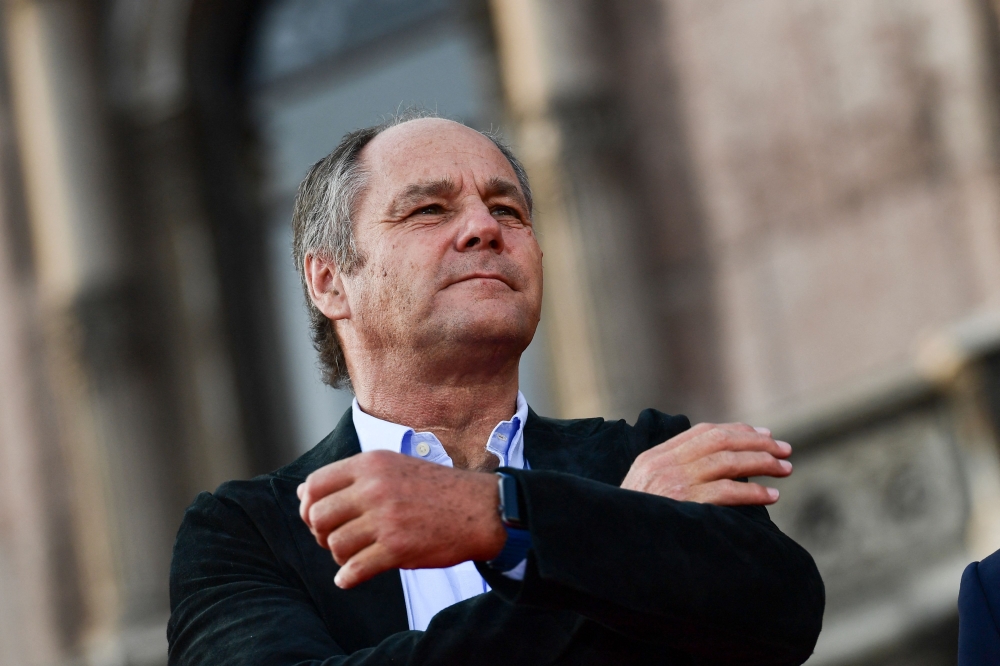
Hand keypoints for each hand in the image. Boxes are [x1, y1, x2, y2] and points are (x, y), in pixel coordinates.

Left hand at [297, 450, 506, 588]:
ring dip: (340, 556)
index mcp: (371, 464)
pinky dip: (348, 577)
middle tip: (336, 539)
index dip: (308, 506)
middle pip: (317, 516)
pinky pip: (354, 569)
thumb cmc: (437, 489)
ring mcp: (385, 519)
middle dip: (320, 533)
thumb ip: (353, 476)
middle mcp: (374, 488)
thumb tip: (303, 494)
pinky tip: (352, 576)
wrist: (481, 509)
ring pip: (334, 545)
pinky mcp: (397, 548)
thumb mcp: (394, 466)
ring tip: (355, 555)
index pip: (315, 485)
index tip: (317, 518)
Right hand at [620, 423, 791, 504]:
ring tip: (785, 469)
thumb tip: (716, 467)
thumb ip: (672, 473)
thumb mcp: (644, 488)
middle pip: (720, 441)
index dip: (738, 431)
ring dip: (762, 463)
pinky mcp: (685, 504)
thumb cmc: (637, 521)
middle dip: (757, 443)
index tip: (764, 436)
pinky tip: (771, 495)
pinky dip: (753, 492)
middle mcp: (665, 464)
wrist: (616, 544)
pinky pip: (726, 492)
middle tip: (786, 450)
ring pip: (727, 462)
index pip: (704, 432)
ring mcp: (674, 483)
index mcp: (655, 456)